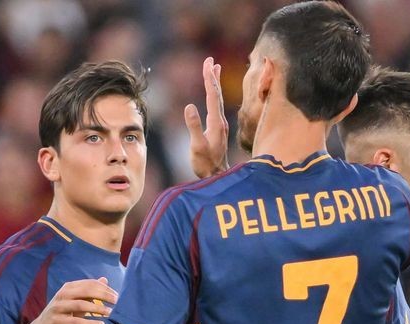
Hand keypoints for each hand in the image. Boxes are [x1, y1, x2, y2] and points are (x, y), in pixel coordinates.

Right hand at [27, 277, 117, 323]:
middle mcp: (62, 295)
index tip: (118, 295)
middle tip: (118, 302)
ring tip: (110, 313)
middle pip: (86, 291)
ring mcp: (58, 308)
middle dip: (104, 295)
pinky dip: (90, 323)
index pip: (89, 284)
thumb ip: (89, 291)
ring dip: (98, 309)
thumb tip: (104, 279)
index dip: (105, 288)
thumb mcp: (75, 301)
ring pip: (81, 305)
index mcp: (68, 288)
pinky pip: (76, 322)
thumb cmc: (62, 315)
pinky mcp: (57, 322)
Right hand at [184, 57, 228, 178]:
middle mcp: (221, 121)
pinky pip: (217, 107)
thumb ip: (194, 126)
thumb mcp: (197, 146)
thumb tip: (189, 106)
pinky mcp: (218, 130)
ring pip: (218, 100)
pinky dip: (215, 96)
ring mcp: (221, 126)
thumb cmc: (205, 164)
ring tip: (214, 70)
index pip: (213, 95)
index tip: (208, 63)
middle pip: (217, 94)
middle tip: (210, 61)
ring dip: (215, 84)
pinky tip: (214, 95)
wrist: (216, 176)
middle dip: (213, 76)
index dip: (209, 78)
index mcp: (216, 122)